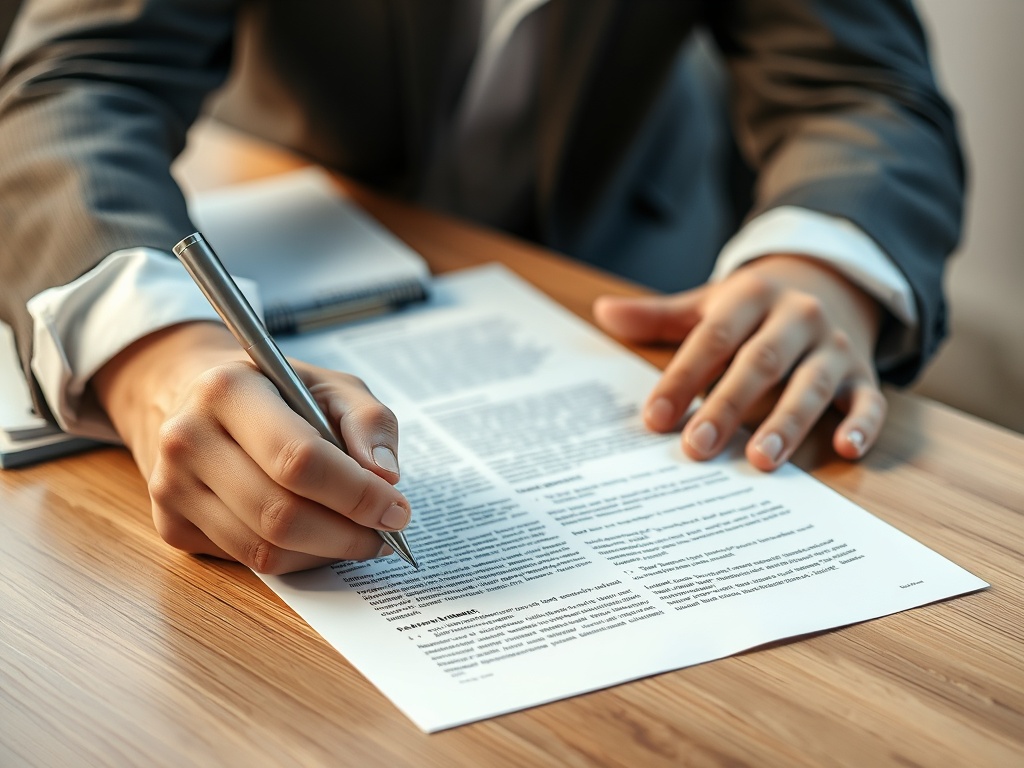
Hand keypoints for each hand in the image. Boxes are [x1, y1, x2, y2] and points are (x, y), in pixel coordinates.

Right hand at [91, 321, 409, 573]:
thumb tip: (385, 474)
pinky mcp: (172, 525)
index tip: (396, 509)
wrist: (197, 399)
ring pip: (264, 548)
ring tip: (360, 537)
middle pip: (280, 514)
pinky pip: (247, 560)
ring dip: (326, 552)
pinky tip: (319, 538)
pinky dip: (297, 559)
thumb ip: (367, 421)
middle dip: (347, 533)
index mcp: (227, 390)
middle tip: (385, 534)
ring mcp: (171, 487)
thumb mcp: (329, 385)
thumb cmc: (277, 392)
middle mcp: (187, 438)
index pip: (298, 459)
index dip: (355, 493)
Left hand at [593, 254, 887, 469]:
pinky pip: (869, 401)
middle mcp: (797, 317)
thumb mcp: (708, 304)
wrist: (830, 283)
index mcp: (752, 296)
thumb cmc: (752, 309)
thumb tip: (603, 312)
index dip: (683, 378)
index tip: (655, 418)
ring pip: (811, 384)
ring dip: (787, 423)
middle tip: (697, 447)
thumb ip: (659, 316)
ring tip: (760, 460)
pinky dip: (862, 425)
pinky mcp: (863, 375)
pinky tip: (846, 449)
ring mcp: (834, 347)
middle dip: (727, 407)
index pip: (712, 338)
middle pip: (760, 363)